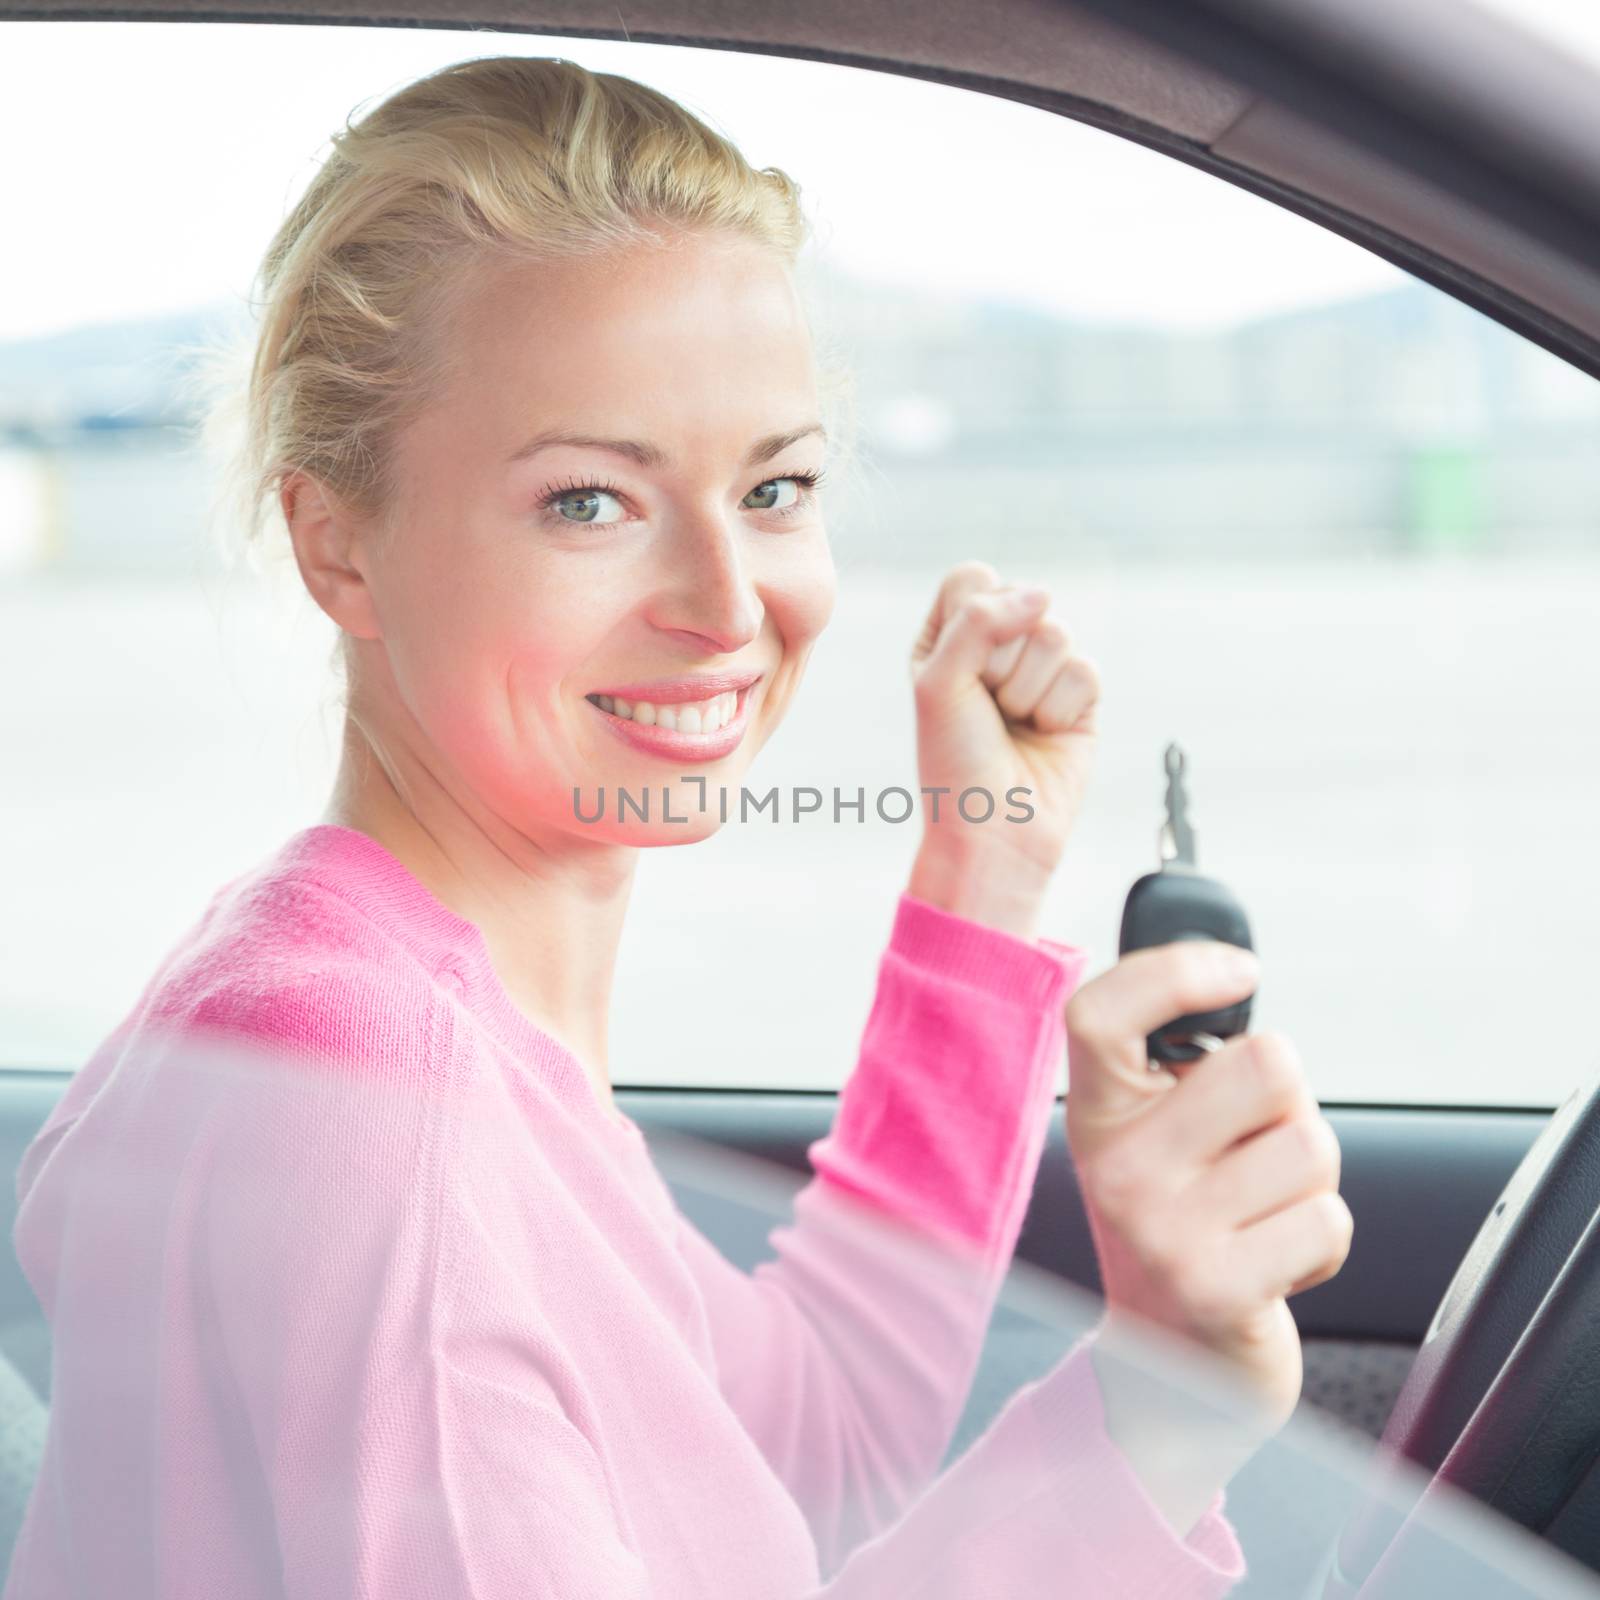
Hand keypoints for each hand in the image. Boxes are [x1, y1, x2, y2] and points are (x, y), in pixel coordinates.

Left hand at [907, 563, 1099, 926]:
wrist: (995, 830)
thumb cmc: (954, 761)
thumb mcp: (940, 682)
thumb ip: (978, 620)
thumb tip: (1042, 594)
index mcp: (949, 635)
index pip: (974, 579)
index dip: (973, 618)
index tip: (959, 672)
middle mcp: (996, 646)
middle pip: (1022, 602)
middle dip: (1001, 663)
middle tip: (987, 710)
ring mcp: (1041, 669)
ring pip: (1056, 635)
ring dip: (1029, 691)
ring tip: (1014, 725)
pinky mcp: (1080, 697)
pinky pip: (1085, 671)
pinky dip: (1060, 710)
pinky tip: (1043, 735)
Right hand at [1063, 942, 1352, 1521]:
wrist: (1168, 1368)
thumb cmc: (1182, 1223)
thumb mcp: (1154, 1137)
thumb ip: (1182, 1064)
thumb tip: (1237, 977)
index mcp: (1097, 1113)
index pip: (1099, 1013)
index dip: (1174, 968)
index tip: (1239, 969)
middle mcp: (1115, 1166)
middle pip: (1267, 1063)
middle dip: (1290, 1102)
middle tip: (1253, 1147)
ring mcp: (1160, 1229)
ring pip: (1311, 1143)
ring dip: (1309, 1179)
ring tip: (1261, 1212)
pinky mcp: (1215, 1288)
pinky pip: (1327, 1218)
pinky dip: (1322, 1240)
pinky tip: (1274, 1261)